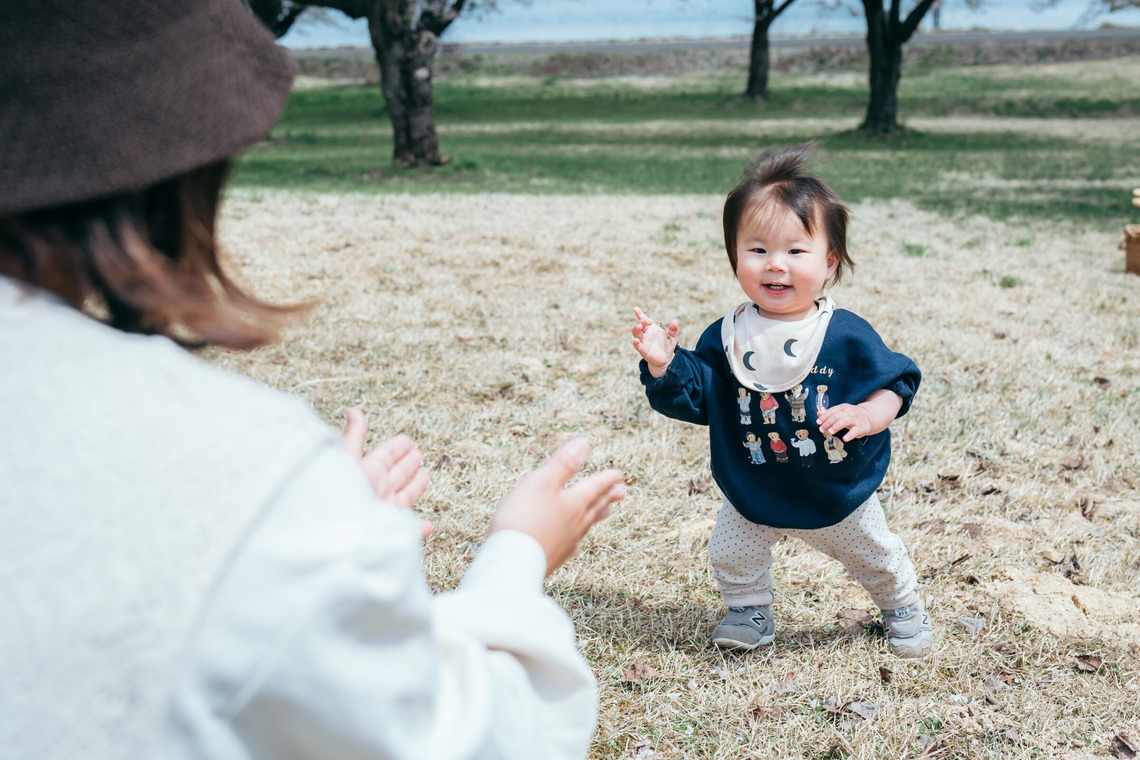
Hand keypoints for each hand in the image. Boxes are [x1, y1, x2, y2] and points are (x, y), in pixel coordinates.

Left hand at [343, 408, 432, 536]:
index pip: (385, 456)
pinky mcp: (389, 532)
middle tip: (417, 454)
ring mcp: (383, 512)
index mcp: (366, 472)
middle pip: (396, 475)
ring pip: (404, 497)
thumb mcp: (346, 459)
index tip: (406, 440)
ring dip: (415, 487)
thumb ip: (353, 438)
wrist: (333, 535)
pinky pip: (407, 530)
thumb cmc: (337, 494)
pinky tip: (427, 525)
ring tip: (423, 476)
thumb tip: (353, 410)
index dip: (396, 447)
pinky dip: (418, 528)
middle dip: (407, 464)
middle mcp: (376, 491)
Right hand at [488, 438, 624, 576]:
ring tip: (606, 512)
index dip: (606, 479)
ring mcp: (566, 543)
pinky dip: (575, 543)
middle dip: (608, 497)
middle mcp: (575, 523)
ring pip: (586, 526)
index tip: (618, 474)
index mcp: (574, 502)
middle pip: (595, 507)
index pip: (595, 487)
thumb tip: (584, 444)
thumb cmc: (523, 518)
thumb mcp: (541, 483)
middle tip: (622, 492)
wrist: (512, 562)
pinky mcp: (553, 558)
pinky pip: (570, 547)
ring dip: (596, 516)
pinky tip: (575, 548)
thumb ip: (563, 464)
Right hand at [632, 306, 678, 377]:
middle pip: (639, 325)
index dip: (639, 314)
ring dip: (636, 329)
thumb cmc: (667, 346)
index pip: (643, 319)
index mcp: (651, 328)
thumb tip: (675, 321)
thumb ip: (673, 330)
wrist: (666, 359)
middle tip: (649, 321)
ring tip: (639, 326)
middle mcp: (645, 334)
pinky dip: (636, 343)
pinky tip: (636, 340)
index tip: (635, 309)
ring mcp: (643, 341)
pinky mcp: (643, 350)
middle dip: (642, 321)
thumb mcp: (672, 337)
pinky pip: (638, 346)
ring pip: (636, 334)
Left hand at [817, 403, 872, 441]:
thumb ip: (829, 413)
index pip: (832, 411)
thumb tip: (818, 413)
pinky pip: (855, 431)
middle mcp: (850, 412)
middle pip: (837, 416)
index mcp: (843, 407)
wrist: (868, 417)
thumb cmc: (851, 416)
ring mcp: (856, 419)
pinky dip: (850, 435)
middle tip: (822, 429)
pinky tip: (845, 439)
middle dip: (828, 423)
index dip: (824, 417)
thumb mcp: (841, 412)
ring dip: (836, 426)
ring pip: (845, 421)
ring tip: (830, 432)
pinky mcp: (861, 427)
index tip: (818, 422)